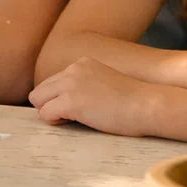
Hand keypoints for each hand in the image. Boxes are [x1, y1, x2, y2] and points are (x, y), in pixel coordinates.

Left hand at [28, 57, 156, 136]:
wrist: (148, 104)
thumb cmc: (134, 102)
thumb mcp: (105, 84)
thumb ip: (85, 86)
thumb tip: (66, 103)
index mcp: (82, 64)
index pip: (52, 82)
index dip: (58, 99)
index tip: (74, 109)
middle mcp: (73, 69)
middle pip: (40, 90)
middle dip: (49, 105)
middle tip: (70, 117)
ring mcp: (71, 84)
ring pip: (38, 100)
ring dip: (51, 113)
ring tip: (72, 120)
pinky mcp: (71, 101)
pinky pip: (45, 114)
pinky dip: (55, 122)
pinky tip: (74, 122)